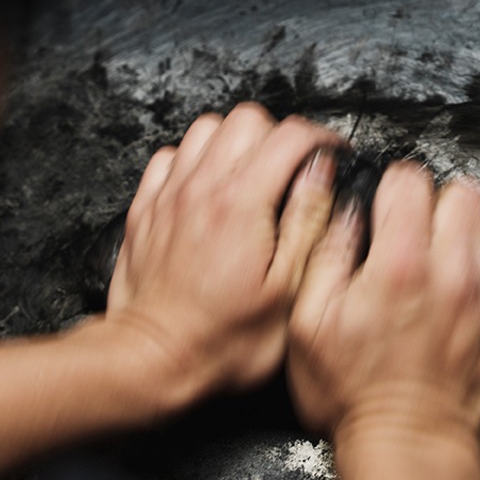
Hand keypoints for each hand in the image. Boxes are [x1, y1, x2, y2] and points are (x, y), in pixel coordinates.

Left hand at [106, 103, 343, 397]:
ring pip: (205, 129)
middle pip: (246, 118)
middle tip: (292, 171)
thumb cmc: (221, 342)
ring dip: (234, 143)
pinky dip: (193, 161)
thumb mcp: (287, 292)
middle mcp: (201, 187)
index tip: (335, 155)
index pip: (291, 136)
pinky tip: (207, 190)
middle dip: (278, 136)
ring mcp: (168, 195)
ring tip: (251, 177)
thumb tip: (322, 173)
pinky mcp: (145, 210)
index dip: (323, 138)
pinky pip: (169, 157)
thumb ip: (307, 223)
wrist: (154, 360)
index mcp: (242, 203)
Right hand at [288, 164, 479, 459]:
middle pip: (465, 193)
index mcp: (398, 264)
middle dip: (444, 205)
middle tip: (431, 235)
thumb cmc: (356, 400)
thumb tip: (347, 212)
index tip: (393, 207)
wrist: (407, 454)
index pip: (410, 181)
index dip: (396, 189)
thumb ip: (327, 258)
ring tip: (476, 252)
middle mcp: (455, 272)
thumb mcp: (308, 325)